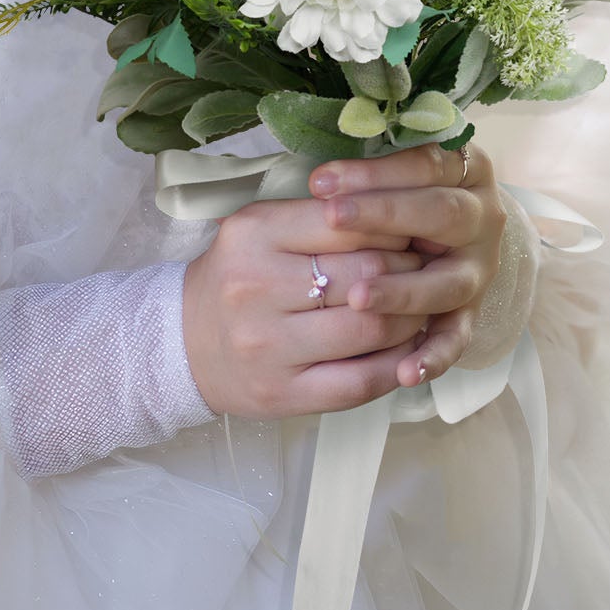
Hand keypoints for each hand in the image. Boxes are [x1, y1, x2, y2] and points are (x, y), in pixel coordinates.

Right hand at [180, 141, 505, 418]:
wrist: (183, 344)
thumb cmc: (238, 279)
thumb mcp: (263, 231)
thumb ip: (323, 219)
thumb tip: (405, 215)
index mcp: (253, 233)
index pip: (348, 222)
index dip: (395, 225)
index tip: (415, 228)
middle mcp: (255, 287)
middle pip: (367, 274)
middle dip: (410, 270)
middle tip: (426, 268)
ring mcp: (269, 346)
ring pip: (372, 328)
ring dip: (412, 317)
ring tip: (420, 306)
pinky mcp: (283, 394)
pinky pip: (361, 382)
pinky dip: (397, 365)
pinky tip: (406, 351)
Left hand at [309, 141, 506, 385]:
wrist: (439, 231)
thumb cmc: (395, 191)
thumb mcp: (389, 170)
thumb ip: (368, 171)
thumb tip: (319, 182)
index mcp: (466, 169)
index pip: (424, 164)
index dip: (373, 171)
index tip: (321, 181)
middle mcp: (482, 218)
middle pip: (440, 214)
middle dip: (384, 214)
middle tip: (333, 217)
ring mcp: (478, 268)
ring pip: (447, 282)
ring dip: (404, 290)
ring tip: (358, 298)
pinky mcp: (468, 312)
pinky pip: (456, 337)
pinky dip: (434, 357)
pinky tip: (405, 373)